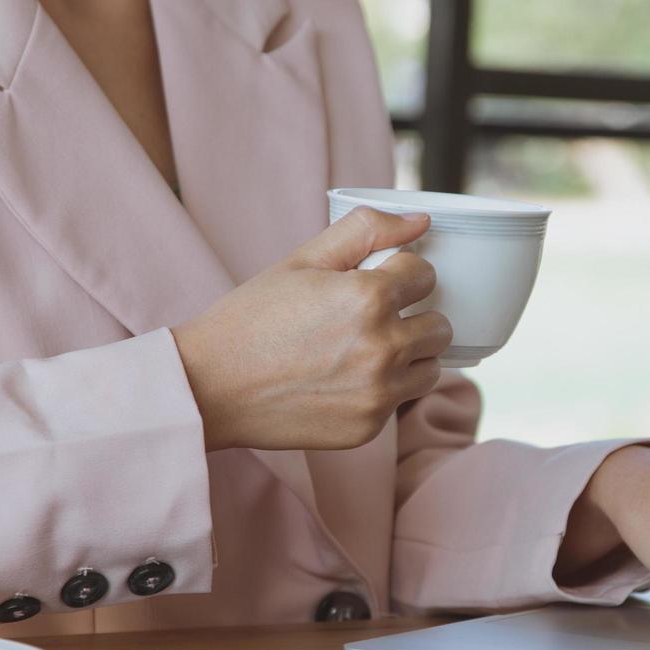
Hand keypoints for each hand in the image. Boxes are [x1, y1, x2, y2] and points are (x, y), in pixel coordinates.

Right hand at [173, 207, 451, 451]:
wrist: (210, 387)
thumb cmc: (252, 317)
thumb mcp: (302, 260)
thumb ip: (365, 230)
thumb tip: (421, 220)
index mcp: (369, 299)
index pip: (425, 275)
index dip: (401, 273)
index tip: (377, 280)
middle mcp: (383, 349)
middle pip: (439, 326)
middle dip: (414, 314)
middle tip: (372, 317)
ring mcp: (379, 394)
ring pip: (431, 367)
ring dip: (410, 354)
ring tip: (365, 349)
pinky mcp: (368, 428)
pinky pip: (401, 401)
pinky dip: (384, 389)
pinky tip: (343, 380)